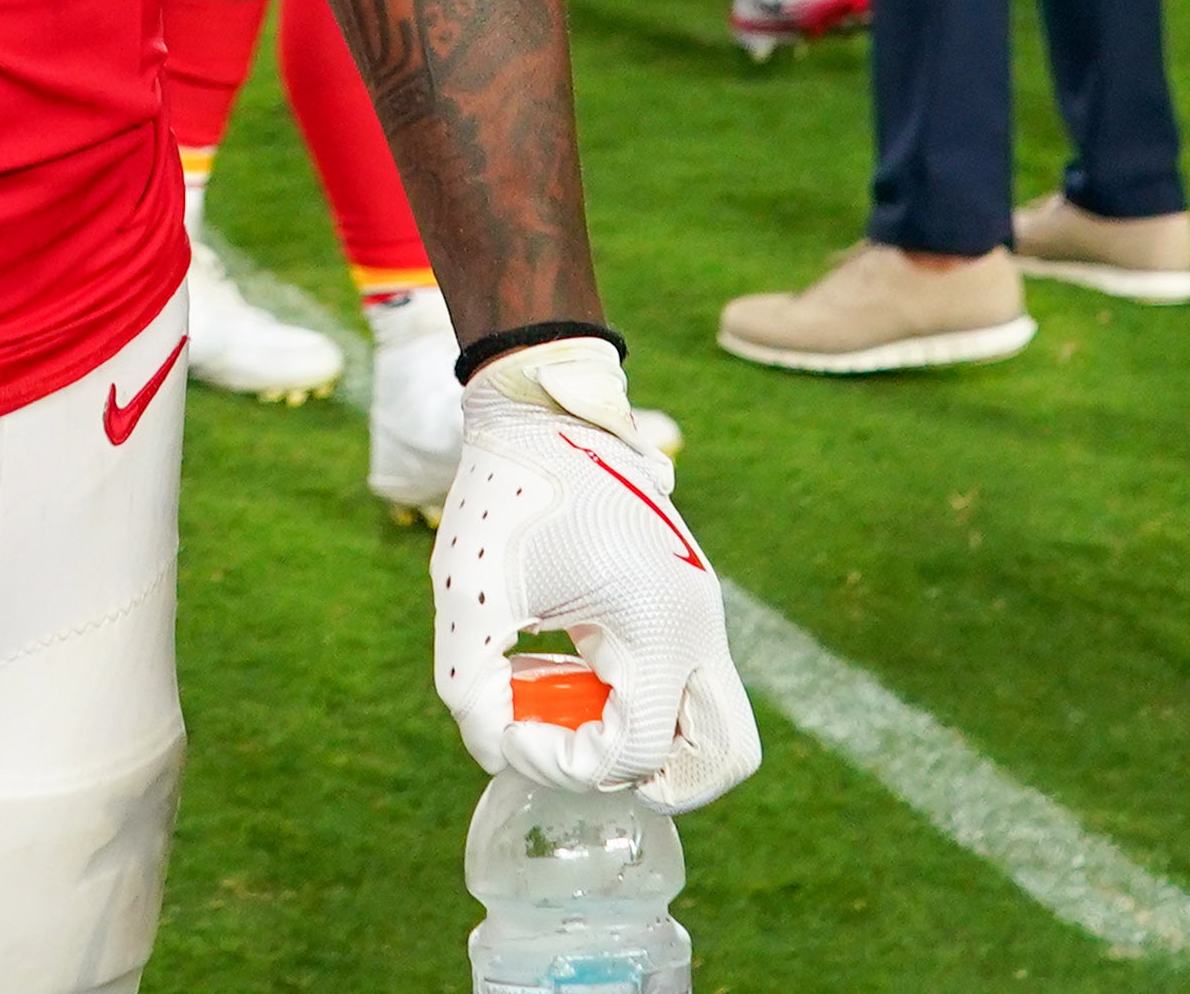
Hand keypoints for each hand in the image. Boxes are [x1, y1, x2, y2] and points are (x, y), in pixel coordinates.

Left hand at [431, 339, 760, 814]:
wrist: (543, 410)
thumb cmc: (505, 493)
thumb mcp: (467, 593)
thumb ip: (471, 687)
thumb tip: (494, 748)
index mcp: (658, 626)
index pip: (637, 753)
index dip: (562, 765)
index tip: (506, 726)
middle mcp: (699, 625)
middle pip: (722, 760)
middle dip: (646, 779)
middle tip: (570, 748)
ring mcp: (701, 613)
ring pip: (713, 725)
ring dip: (645, 743)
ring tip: (563, 708)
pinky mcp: (685, 602)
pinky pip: (684, 683)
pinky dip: (636, 703)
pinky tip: (567, 669)